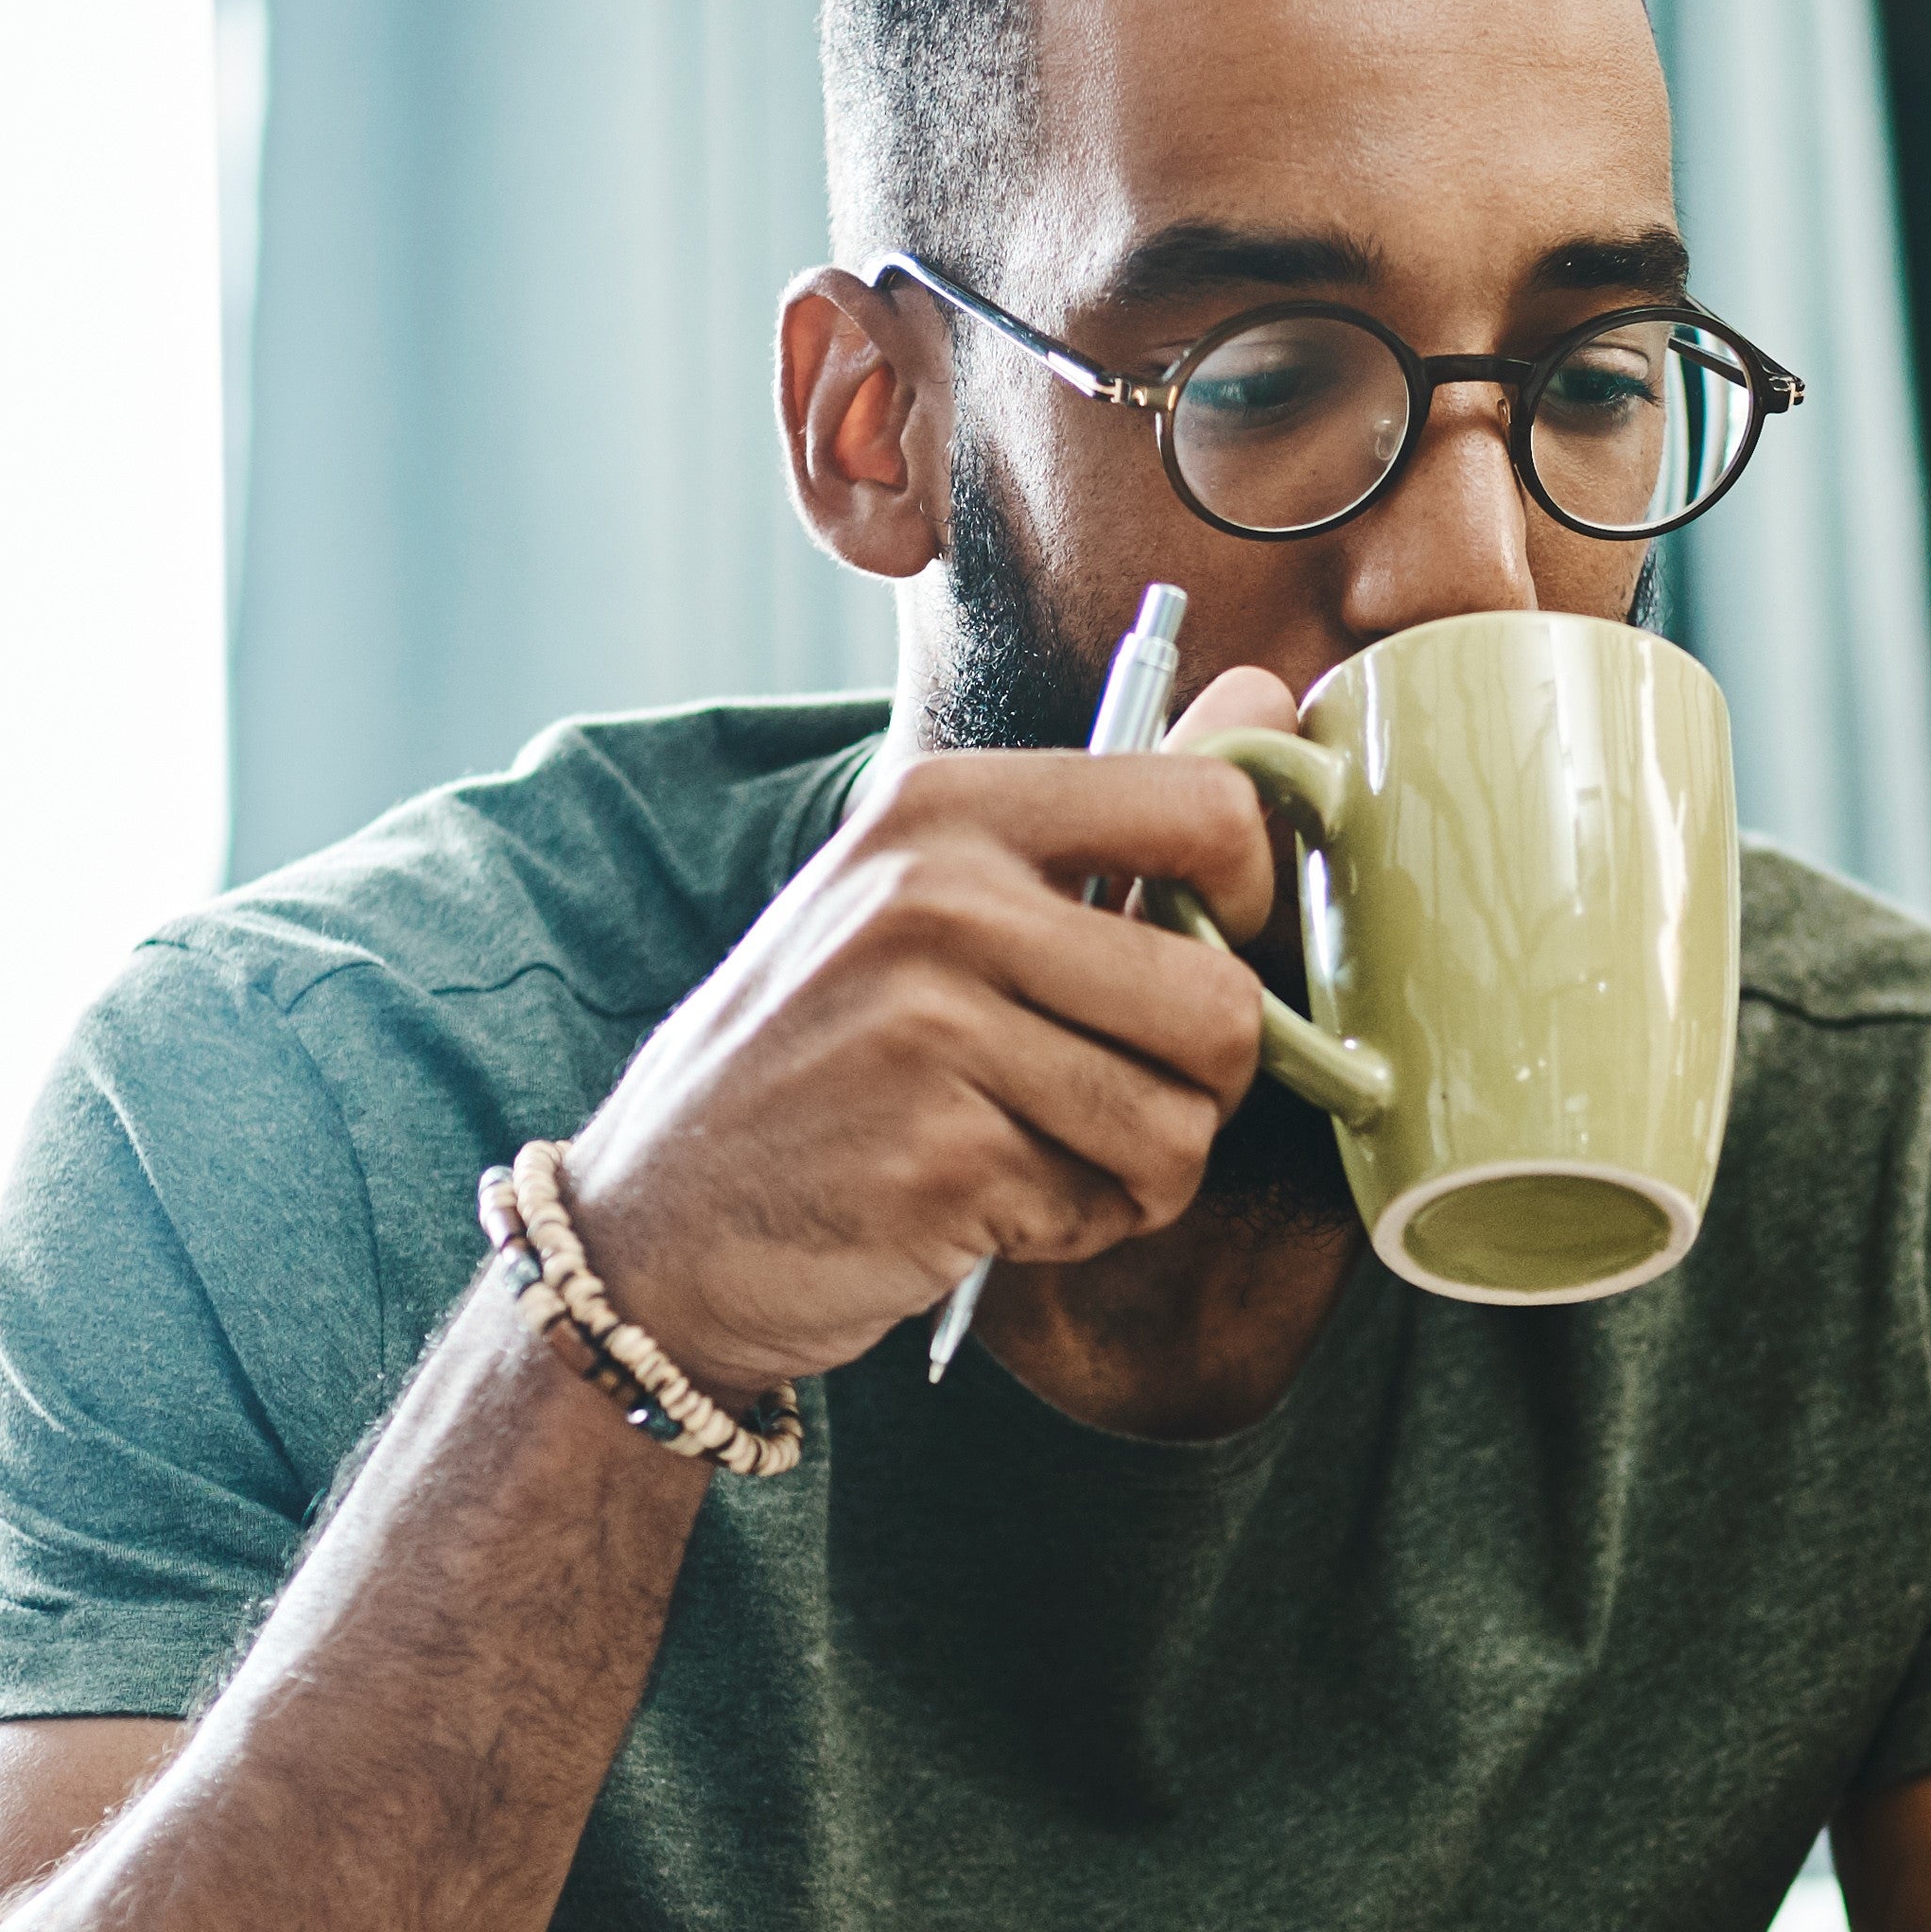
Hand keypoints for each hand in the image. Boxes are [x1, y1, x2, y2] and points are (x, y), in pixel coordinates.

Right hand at [555, 743, 1279, 1392]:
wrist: (660, 1225)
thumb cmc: (820, 1059)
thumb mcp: (929, 898)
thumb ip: (1108, 813)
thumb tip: (1270, 702)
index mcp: (944, 808)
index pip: (1206, 807)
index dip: (1252, 902)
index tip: (1199, 953)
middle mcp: (936, 900)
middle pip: (1220, 1000)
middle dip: (1201, 1084)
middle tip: (1116, 1098)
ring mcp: (930, 1031)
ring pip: (1179, 1124)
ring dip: (1135, 1172)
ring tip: (1034, 1154)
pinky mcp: (940, 1160)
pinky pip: (1106, 1206)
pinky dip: (1067, 1229)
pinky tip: (978, 1209)